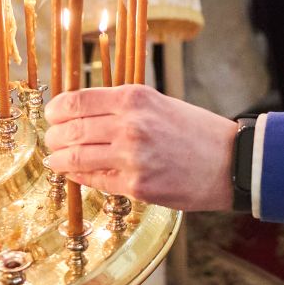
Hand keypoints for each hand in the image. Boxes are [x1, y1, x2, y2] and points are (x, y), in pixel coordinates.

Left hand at [44, 85, 236, 210]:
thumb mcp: (158, 104)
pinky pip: (96, 180)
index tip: (52, 115)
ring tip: (57, 159)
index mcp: (134, 98)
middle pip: (71, 130)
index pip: (76, 100)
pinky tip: (76, 173)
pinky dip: (80, 176)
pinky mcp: (137, 186)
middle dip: (55, 137)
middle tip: (52, 140)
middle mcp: (130, 125)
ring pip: (77, 157)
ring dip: (60, 159)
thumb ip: (121, 107)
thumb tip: (81, 114)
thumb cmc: (195, 131)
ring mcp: (132, 157)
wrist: (230, 161)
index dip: (56, 110)